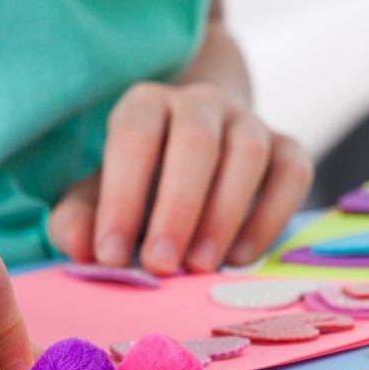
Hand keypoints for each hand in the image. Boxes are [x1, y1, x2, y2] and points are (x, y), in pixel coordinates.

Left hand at [47, 82, 312, 272]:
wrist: (193, 153)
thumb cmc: (135, 183)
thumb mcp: (96, 197)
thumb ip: (77, 220)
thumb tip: (79, 247)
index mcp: (145, 105)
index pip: (134, 138)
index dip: (121, 198)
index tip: (110, 255)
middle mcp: (199, 103)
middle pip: (194, 142)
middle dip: (177, 208)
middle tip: (160, 265)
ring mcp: (249, 121)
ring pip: (248, 154)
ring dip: (224, 214)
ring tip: (200, 266)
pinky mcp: (288, 148)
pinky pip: (292, 173)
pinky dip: (270, 217)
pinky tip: (240, 258)